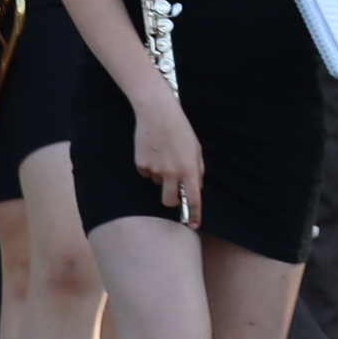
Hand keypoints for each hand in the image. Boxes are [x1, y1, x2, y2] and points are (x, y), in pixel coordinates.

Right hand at [130, 90, 205, 216]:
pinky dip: (150, 168)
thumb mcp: (196, 149)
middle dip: (172, 200)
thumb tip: (195, 188)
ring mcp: (155, 170)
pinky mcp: (141, 165)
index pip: (194, 199)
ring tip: (164, 156)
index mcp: (189, 169)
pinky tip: (154, 152)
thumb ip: (197, 170)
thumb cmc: (181, 130)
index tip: (194, 224)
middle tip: (174, 191)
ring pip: (158, 185)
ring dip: (162, 177)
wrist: (158, 113)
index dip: (194, 214)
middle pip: (169, 201)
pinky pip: (146, 174)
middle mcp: (172, 172)